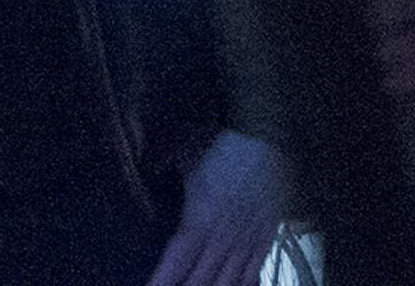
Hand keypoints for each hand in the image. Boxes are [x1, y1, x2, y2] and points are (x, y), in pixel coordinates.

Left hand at [145, 131, 283, 285]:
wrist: (264, 142)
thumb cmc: (222, 151)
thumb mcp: (188, 162)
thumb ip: (169, 174)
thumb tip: (151, 170)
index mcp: (200, 222)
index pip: (176, 264)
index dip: (161, 283)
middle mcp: (221, 241)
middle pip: (199, 283)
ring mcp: (244, 245)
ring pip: (225, 285)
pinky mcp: (263, 243)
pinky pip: (251, 277)